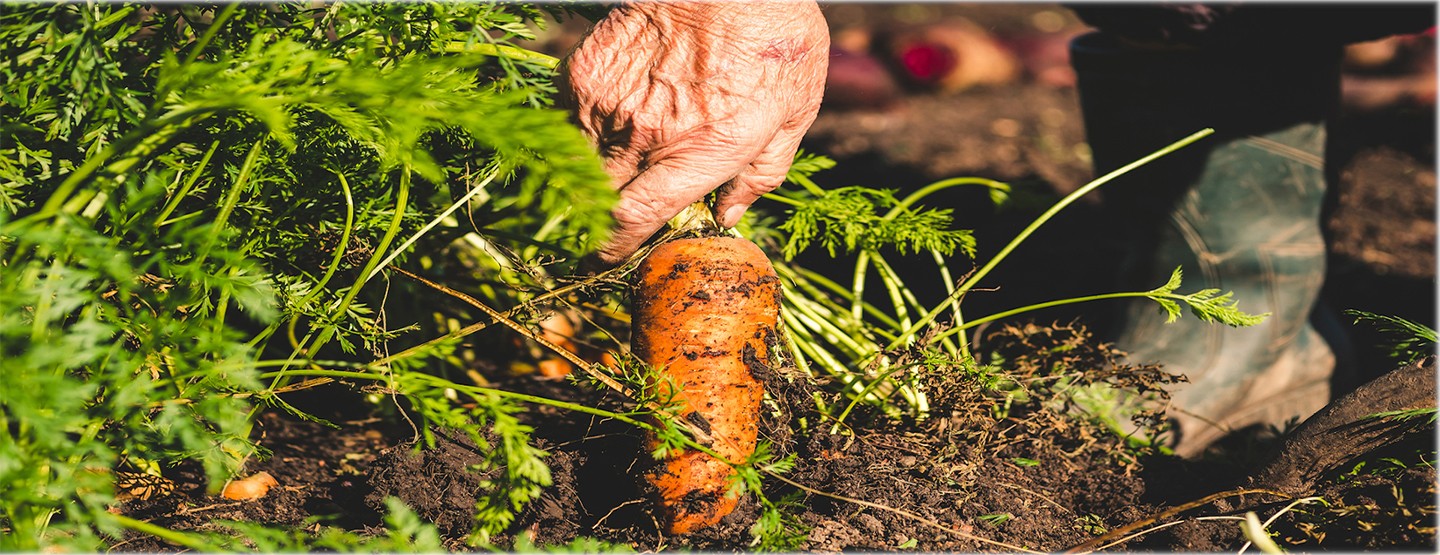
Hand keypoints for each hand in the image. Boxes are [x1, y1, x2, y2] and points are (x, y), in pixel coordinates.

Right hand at [559, 1, 828, 264]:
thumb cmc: (774, 34)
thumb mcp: (795, 110)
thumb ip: (763, 172)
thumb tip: (730, 216)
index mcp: (702, 151)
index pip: (635, 220)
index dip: (614, 249)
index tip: (608, 260)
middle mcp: (648, 134)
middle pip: (599, 203)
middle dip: (596, 225)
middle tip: (602, 230)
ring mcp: (610, 101)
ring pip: (580, 165)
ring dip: (588, 181)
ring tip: (606, 177)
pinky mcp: (586, 70)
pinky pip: (569, 121)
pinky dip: (581, 135)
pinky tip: (606, 129)